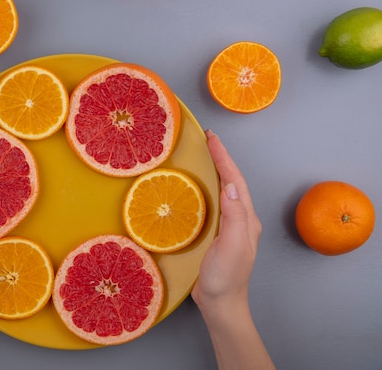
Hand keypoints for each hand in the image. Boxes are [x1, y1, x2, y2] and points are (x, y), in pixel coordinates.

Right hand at [191, 130, 261, 313]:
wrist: (221, 305)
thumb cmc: (225, 279)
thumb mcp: (231, 246)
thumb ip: (234, 216)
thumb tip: (230, 185)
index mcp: (246, 219)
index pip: (235, 181)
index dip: (224, 158)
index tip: (212, 138)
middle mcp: (241, 219)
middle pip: (232, 181)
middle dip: (221, 158)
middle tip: (207, 140)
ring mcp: (230, 227)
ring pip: (225, 190)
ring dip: (216, 170)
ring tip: (203, 155)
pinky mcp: (218, 234)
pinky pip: (216, 203)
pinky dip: (208, 188)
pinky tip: (198, 187)